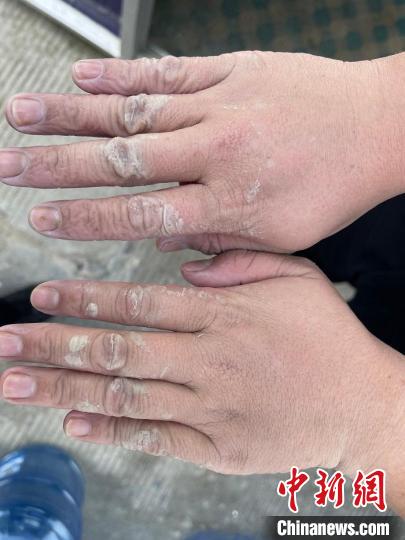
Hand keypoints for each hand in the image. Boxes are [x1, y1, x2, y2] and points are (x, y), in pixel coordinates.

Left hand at [0, 252, 402, 495]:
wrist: (363, 405)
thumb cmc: (329, 337)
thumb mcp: (295, 276)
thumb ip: (239, 262)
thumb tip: (186, 265)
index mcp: (223, 315)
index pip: (138, 303)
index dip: (86, 298)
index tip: (43, 295)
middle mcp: (208, 361)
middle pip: (116, 350)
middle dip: (53, 345)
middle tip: (6, 343)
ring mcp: (209, 408)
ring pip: (124, 395)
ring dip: (65, 388)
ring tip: (17, 384)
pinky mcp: (217, 447)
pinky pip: (155, 437)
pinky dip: (112, 430)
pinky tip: (74, 423)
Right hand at [2, 52, 403, 251]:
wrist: (377, 127)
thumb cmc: (332, 187)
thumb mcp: (281, 237)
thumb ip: (220, 243)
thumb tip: (167, 245)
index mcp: (228, 201)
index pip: (140, 213)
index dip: (87, 218)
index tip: (43, 219)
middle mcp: (215, 150)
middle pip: (122, 159)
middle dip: (58, 165)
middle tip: (9, 167)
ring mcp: (220, 104)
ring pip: (133, 110)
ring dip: (72, 112)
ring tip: (21, 114)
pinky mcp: (229, 70)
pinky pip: (167, 73)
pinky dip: (121, 76)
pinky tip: (82, 76)